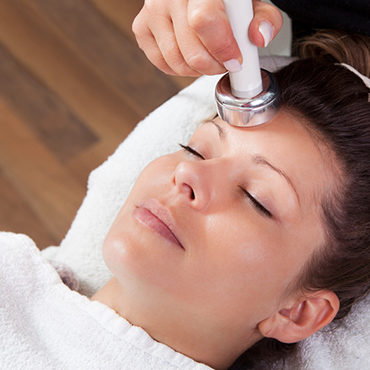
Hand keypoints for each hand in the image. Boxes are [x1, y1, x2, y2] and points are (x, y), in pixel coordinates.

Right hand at [132, 0, 282, 76]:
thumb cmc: (226, 0)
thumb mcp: (250, 2)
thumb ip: (264, 18)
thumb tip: (258, 37)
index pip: (203, 20)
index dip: (222, 48)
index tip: (235, 60)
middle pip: (190, 50)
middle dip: (213, 66)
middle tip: (226, 62)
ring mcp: (152, 10)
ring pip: (175, 61)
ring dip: (198, 70)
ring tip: (211, 60)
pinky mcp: (142, 27)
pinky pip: (161, 62)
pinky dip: (180, 69)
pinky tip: (192, 58)